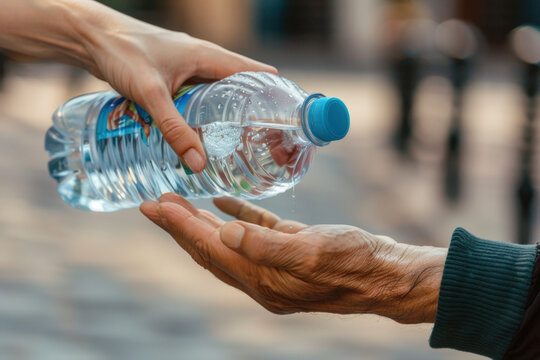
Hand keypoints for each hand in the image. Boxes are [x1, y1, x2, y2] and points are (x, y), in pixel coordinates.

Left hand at [84, 19, 276, 172]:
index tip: (282, 126)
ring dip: (229, 117)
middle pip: (244, 88)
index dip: (275, 98)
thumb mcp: (151, 94)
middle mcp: (207, 60)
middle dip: (253, 115)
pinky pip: (202, 97)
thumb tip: (198, 164)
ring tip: (235, 145)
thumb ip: (174, 129)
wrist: (91, 36)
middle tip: (259, 144)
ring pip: (222, 95)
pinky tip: (202, 134)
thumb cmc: (122, 53)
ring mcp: (192, 68)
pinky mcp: (178, 77)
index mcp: (211, 56)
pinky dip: (207, 115)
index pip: (259, 74)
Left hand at [140, 194, 446, 323]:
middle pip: (209, 249)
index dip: (180, 227)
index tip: (155, 206)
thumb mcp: (312, 250)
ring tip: (178, 203)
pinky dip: (236, 217)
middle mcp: (262, 276)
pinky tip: (222, 204)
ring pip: (226, 242)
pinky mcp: (290, 249)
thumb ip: (265, 244)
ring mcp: (275, 264)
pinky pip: (254, 232)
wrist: (387, 274)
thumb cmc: (354, 262)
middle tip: (153, 204)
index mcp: (262, 279)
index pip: (209, 249)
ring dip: (200, 223)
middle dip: (179, 227)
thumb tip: (222, 230)